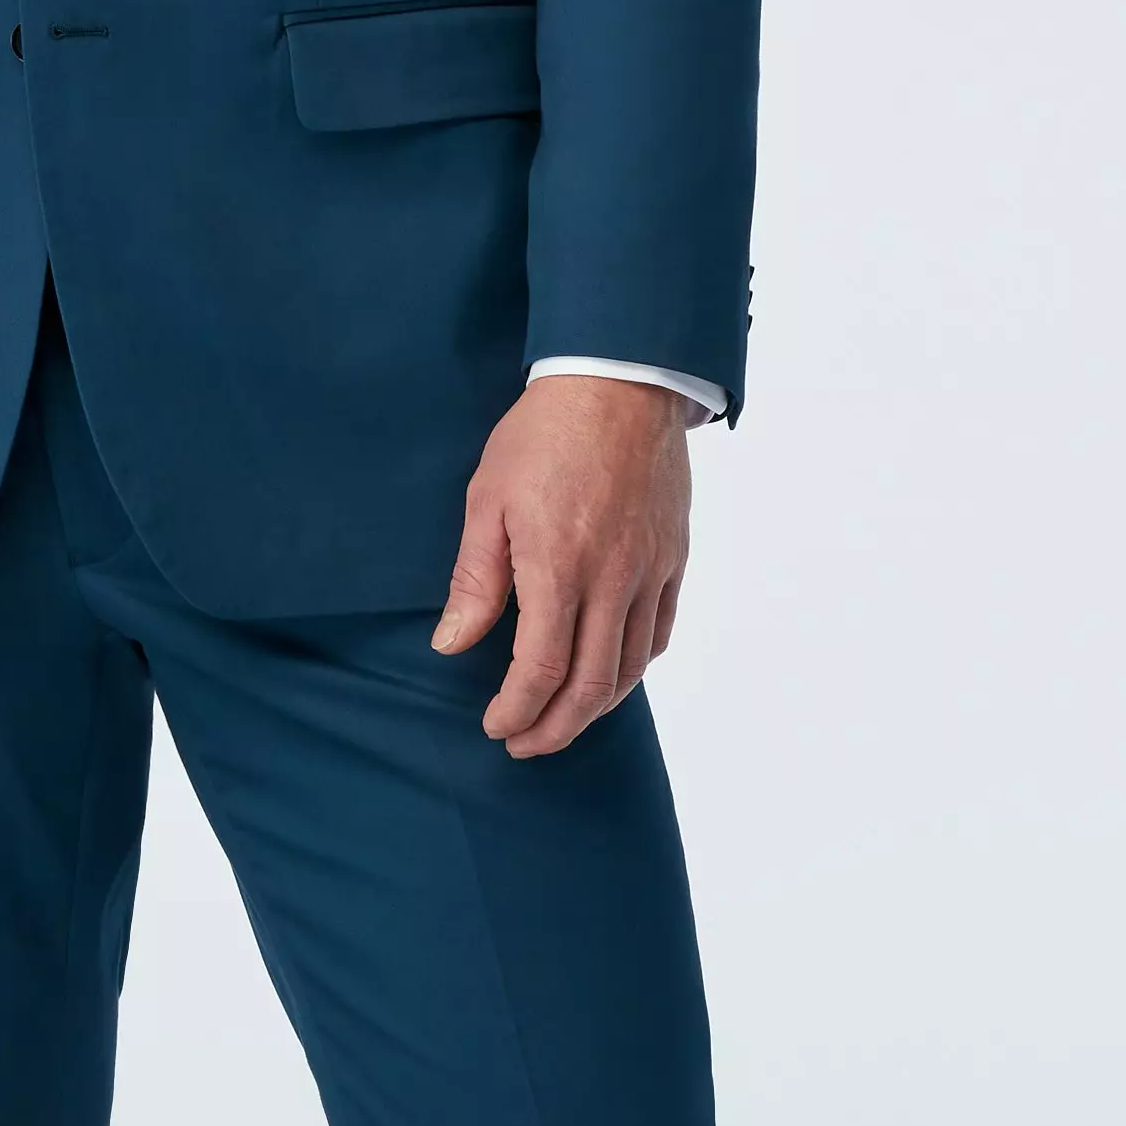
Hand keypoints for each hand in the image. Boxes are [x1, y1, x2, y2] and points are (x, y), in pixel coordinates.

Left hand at [433, 377, 692, 756]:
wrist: (620, 381)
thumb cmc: (544, 434)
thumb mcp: (487, 502)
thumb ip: (474, 581)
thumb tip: (452, 644)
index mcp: (559, 569)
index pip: (540, 670)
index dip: (517, 711)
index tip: (496, 728)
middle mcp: (612, 581)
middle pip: (590, 686)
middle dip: (555, 728)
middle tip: (525, 744)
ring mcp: (650, 571)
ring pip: (631, 667)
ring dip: (594, 707)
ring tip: (562, 719)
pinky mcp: (674, 557)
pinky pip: (660, 631)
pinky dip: (635, 666)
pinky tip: (611, 674)